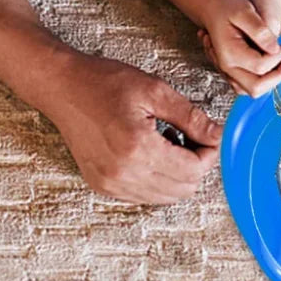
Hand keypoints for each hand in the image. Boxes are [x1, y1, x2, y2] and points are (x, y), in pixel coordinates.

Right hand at [47, 52, 220, 204]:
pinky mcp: (102, 186)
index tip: (208, 133)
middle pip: (183, 188)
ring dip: (178, 174)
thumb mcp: (156, 90)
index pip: (194, 170)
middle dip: (197, 164)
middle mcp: (123, 174)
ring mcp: (110, 184)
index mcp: (138, 148)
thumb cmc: (105, 83)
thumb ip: (191, 117)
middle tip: (192, 135)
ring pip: (166, 197)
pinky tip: (153, 152)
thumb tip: (217, 135)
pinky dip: (159, 179)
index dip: (209, 152)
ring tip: (171, 142)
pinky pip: (144, 196)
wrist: (63, 89)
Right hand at [198, 0, 280, 96]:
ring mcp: (228, 72)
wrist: (213, 11)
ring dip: (270, 81)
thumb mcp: (244, 11)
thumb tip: (274, 48)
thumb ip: (259, 30)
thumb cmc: (227, 9)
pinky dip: (262, 80)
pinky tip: (271, 65)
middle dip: (277, 76)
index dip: (278, 57)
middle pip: (256, 88)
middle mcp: (227, 68)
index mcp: (230, 54)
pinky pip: (248, 86)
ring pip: (252, 90)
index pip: (261, 67)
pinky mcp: (232, 73)